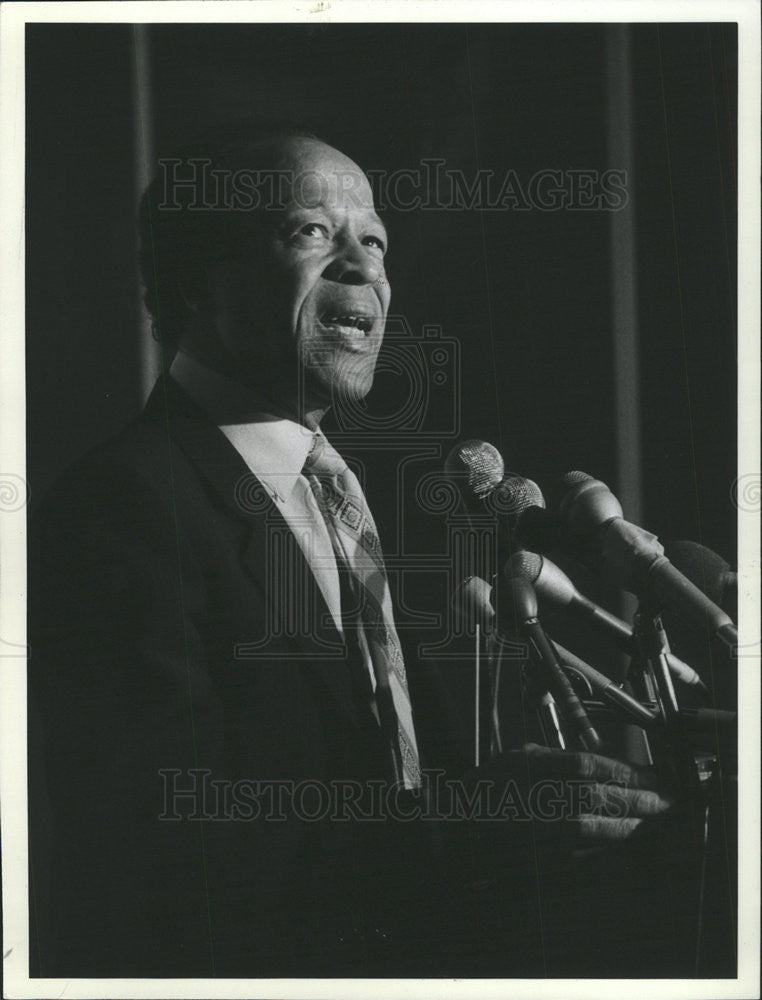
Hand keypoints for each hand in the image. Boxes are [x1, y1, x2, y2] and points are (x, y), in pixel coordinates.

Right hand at [465, 742, 673, 847]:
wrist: (461, 828)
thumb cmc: (491, 789)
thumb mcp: (521, 757)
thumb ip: (560, 760)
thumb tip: (609, 766)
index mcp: (529, 767)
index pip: (588, 765)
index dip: (626, 771)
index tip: (651, 775)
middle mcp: (532, 797)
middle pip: (597, 796)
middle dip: (638, 798)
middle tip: (665, 799)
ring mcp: (535, 828)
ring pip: (594, 826)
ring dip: (630, 823)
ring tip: (653, 819)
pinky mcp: (539, 855)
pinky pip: (584, 853)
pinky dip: (610, 847)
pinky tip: (627, 839)